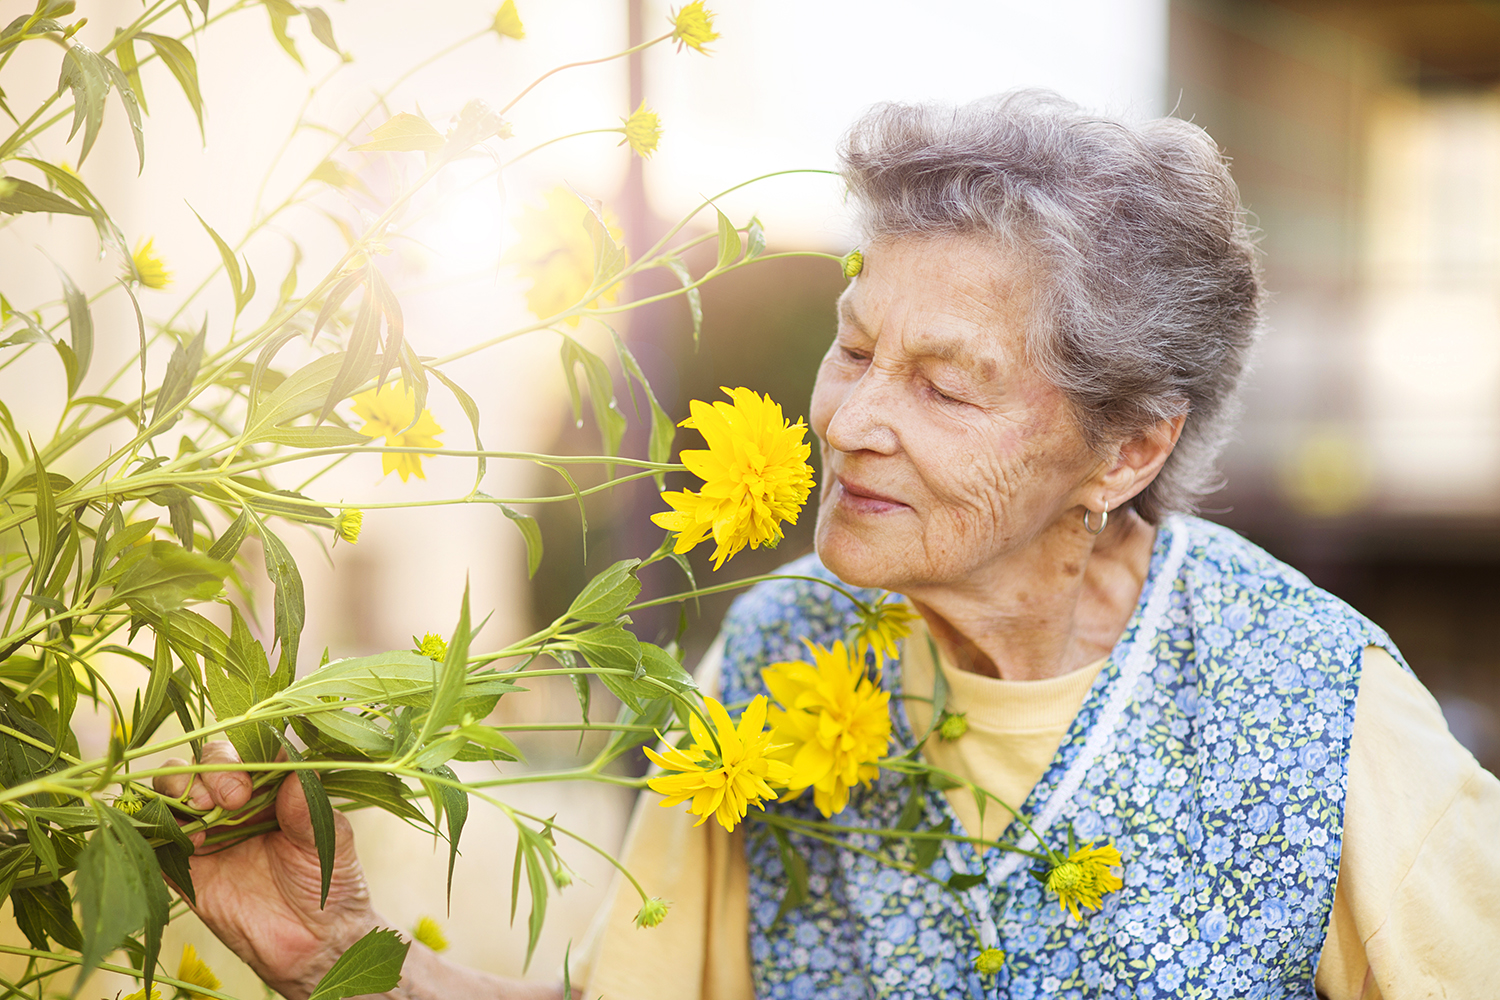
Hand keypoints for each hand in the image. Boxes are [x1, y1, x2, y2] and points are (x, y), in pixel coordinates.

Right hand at [154, 741, 377, 998]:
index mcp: (273, 785)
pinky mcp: (185, 865)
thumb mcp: (329, 842)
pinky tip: (191, 842)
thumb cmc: (329, 882)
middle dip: (210, 771)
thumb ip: (308, 809)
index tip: (250, 781)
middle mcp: (236, 801)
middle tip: (231, 800)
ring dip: (180, 791)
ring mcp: (207, 830)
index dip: (243, 753)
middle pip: (204, 760)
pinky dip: (161, 828)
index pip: (248, 747)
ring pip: (172, 788)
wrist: (312, 942)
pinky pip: (156, 836)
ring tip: (205, 817)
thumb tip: (293, 772)